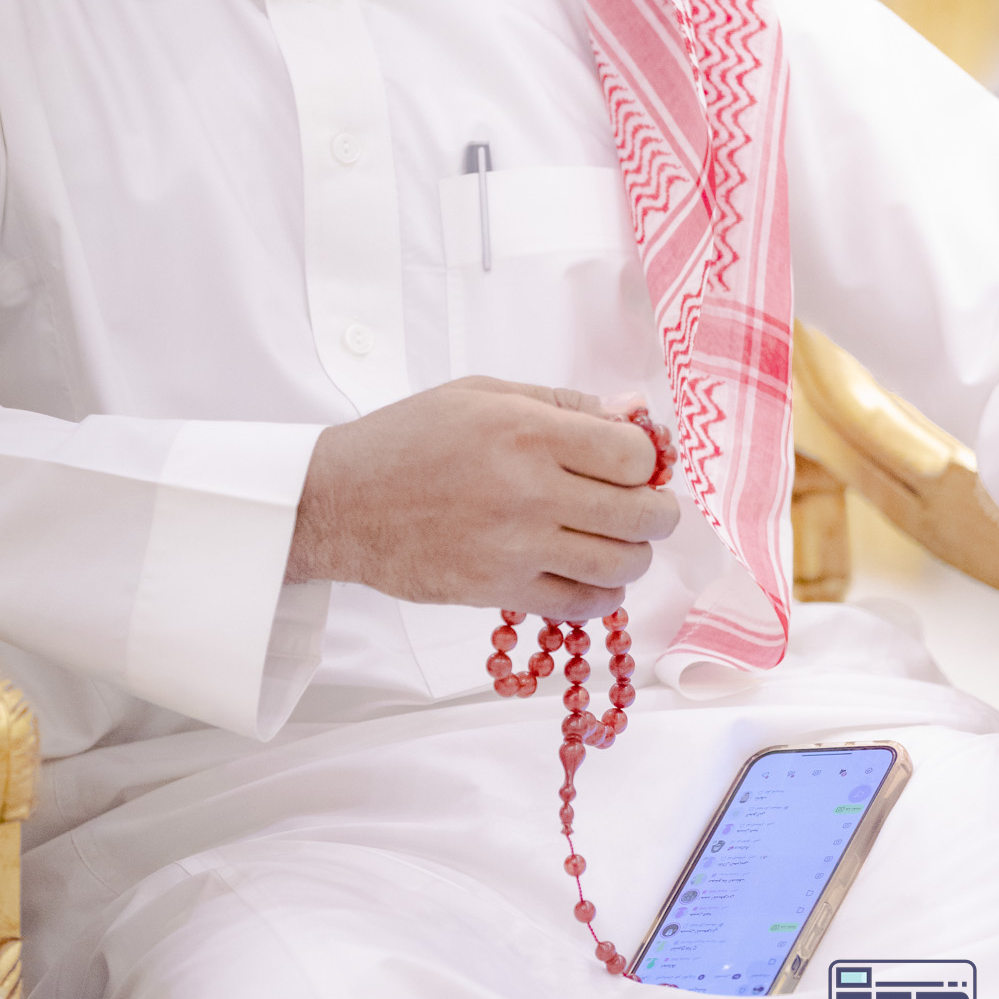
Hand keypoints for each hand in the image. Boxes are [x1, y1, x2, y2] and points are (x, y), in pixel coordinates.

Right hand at [287, 376, 679, 621]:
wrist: (340, 500)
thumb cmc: (408, 439)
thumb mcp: (482, 394)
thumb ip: (563, 404)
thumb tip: (635, 414)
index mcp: (527, 431)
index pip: (635, 456)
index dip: (647, 459)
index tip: (636, 462)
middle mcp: (530, 491)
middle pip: (641, 514)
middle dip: (658, 509)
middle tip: (647, 504)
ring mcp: (517, 548)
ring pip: (622, 565)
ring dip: (633, 552)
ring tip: (615, 538)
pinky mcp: (500, 591)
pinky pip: (582, 604)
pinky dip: (601, 593)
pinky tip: (588, 573)